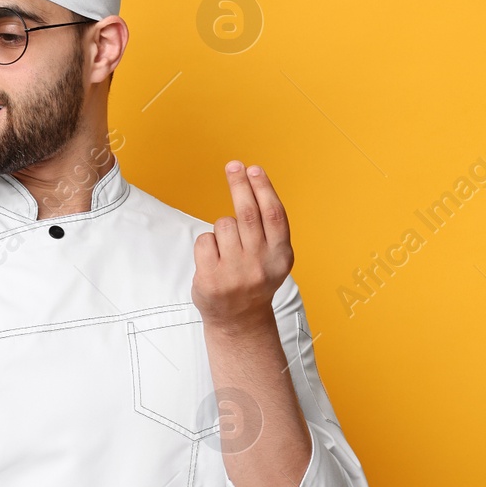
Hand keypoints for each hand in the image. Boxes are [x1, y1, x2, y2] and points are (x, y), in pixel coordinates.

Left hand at [191, 161, 293, 329]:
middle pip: (248, 213)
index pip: (274, 215)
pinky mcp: (212, 280)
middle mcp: (261, 264)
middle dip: (239, 184)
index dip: (264, 189)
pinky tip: (214, 260)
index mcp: (281, 256)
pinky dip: (207, 243)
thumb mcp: (273, 257)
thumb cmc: (254, 279)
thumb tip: (252, 184)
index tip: (254, 169)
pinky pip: (204, 241)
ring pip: (224, 225)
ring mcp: (236, 273)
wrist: (240, 321)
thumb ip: (269, 229)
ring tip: (228, 249)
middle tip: (233, 166)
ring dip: (223, 228)